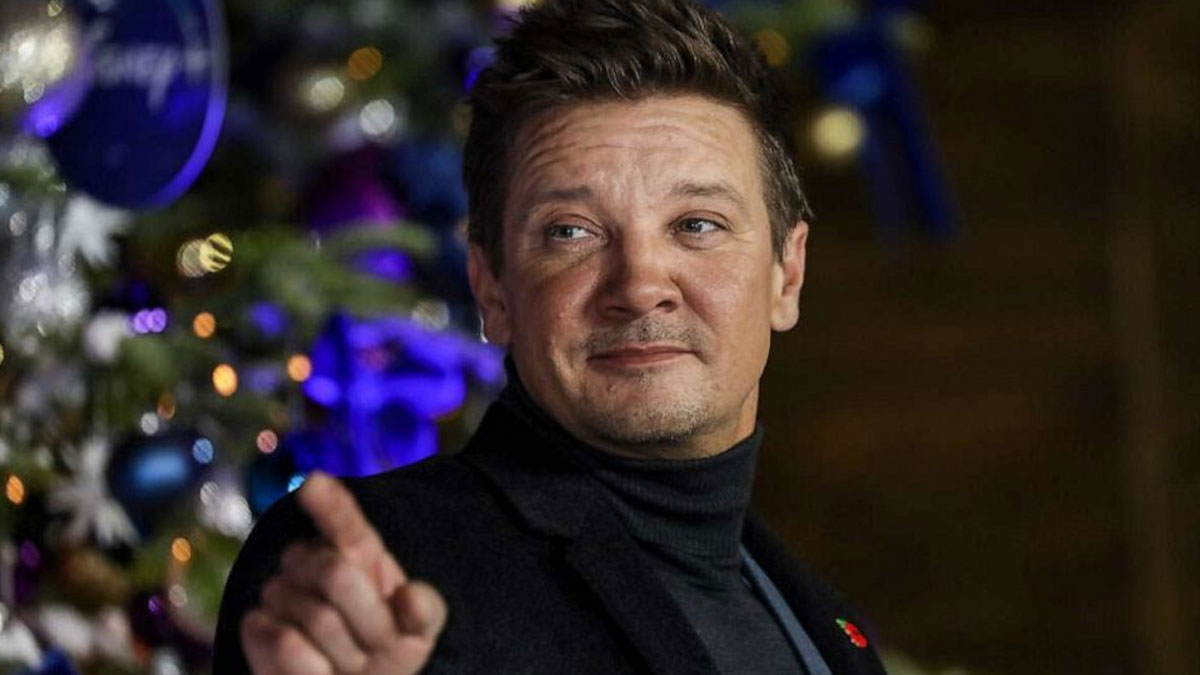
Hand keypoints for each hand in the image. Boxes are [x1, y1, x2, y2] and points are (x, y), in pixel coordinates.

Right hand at [240, 472, 447, 674]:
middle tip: (379, 647)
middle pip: (338, 575)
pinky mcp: (253, 626)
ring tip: (348, 662)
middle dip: (371, 622)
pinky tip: (320, 671)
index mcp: (357, 551)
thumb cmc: (384, 650)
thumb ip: (423, 611)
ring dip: (345, 653)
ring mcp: (278, 591)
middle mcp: (312, 560)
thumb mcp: (416, 631)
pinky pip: (286, 645)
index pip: (344, 523)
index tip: (314, 483)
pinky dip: (313, 669)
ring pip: (316, 618)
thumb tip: (412, 598)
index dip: (329, 504)